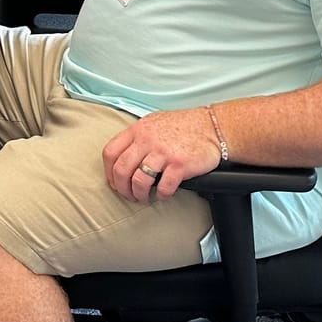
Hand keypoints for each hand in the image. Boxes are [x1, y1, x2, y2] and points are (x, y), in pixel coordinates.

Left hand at [101, 110, 221, 204]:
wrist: (212, 126)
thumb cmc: (184, 126)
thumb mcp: (154, 123)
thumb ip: (138, 137)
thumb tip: (122, 157)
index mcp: (138, 130)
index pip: (110, 152)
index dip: (109, 172)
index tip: (114, 182)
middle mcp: (147, 140)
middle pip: (121, 170)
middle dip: (122, 188)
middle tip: (128, 195)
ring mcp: (163, 152)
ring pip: (139, 181)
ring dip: (139, 194)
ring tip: (144, 198)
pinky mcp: (179, 164)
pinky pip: (163, 187)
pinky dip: (161, 195)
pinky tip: (163, 194)